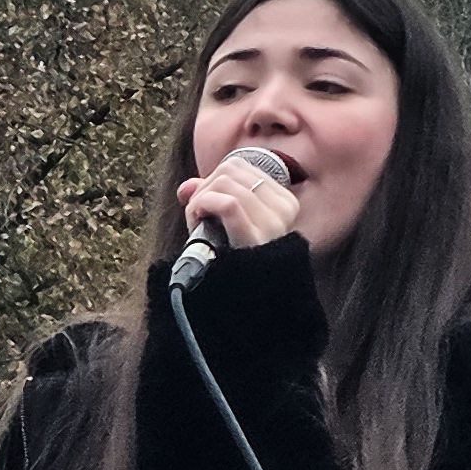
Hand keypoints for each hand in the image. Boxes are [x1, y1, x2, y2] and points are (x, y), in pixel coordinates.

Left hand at [177, 152, 302, 252]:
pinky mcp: (257, 236)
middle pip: (230, 170)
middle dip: (205, 188)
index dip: (212, 179)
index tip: (205, 204)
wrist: (244, 303)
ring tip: (198, 223)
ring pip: (225, 182)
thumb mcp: (223, 226)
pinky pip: (226, 202)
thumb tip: (186, 186)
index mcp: (283, 201)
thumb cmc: (233, 262)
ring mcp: (273, 223)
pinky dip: (202, 206)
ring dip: (200, 199)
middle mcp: (284, 209)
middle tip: (198, 215)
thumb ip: (209, 200)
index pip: (240, 166)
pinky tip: (197, 222)